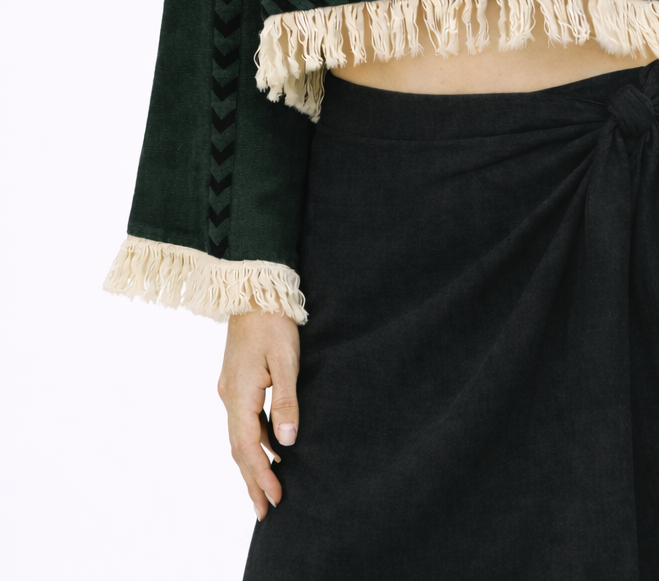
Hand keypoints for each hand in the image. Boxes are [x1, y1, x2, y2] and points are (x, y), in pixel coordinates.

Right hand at [218, 311, 300, 519]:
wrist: (253, 288)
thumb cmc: (273, 322)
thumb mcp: (286, 361)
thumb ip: (285, 403)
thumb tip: (287, 443)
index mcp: (239, 395)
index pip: (249, 448)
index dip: (263, 475)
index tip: (276, 500)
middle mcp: (229, 396)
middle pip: (239, 449)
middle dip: (252, 480)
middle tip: (265, 511)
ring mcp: (230, 388)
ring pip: (238, 436)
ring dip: (252, 463)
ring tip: (266, 488)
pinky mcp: (235, 380)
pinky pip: (242, 420)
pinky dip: (253, 440)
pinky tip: (269, 447)